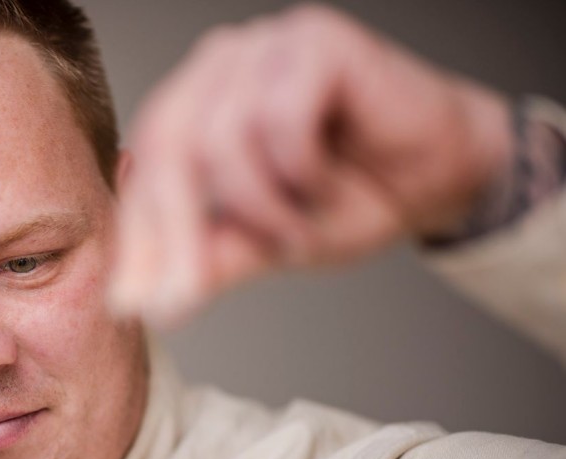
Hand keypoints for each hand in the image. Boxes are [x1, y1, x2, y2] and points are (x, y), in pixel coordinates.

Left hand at [110, 3, 511, 324]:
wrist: (439, 176)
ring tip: (300, 225)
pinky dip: (301, 171)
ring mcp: (263, 48)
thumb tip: (145, 304)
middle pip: (166, 147)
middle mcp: (218, 69)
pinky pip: (280, 119)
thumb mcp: (263, 243)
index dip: (138, 238)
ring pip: (221, 137)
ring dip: (263, 206)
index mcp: (193, 107)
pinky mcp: (313, 40)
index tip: (133, 306)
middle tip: (191, 292)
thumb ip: (205, 260)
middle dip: (176, 231)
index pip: (143, 170)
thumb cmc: (347, 197)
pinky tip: (326, 182)